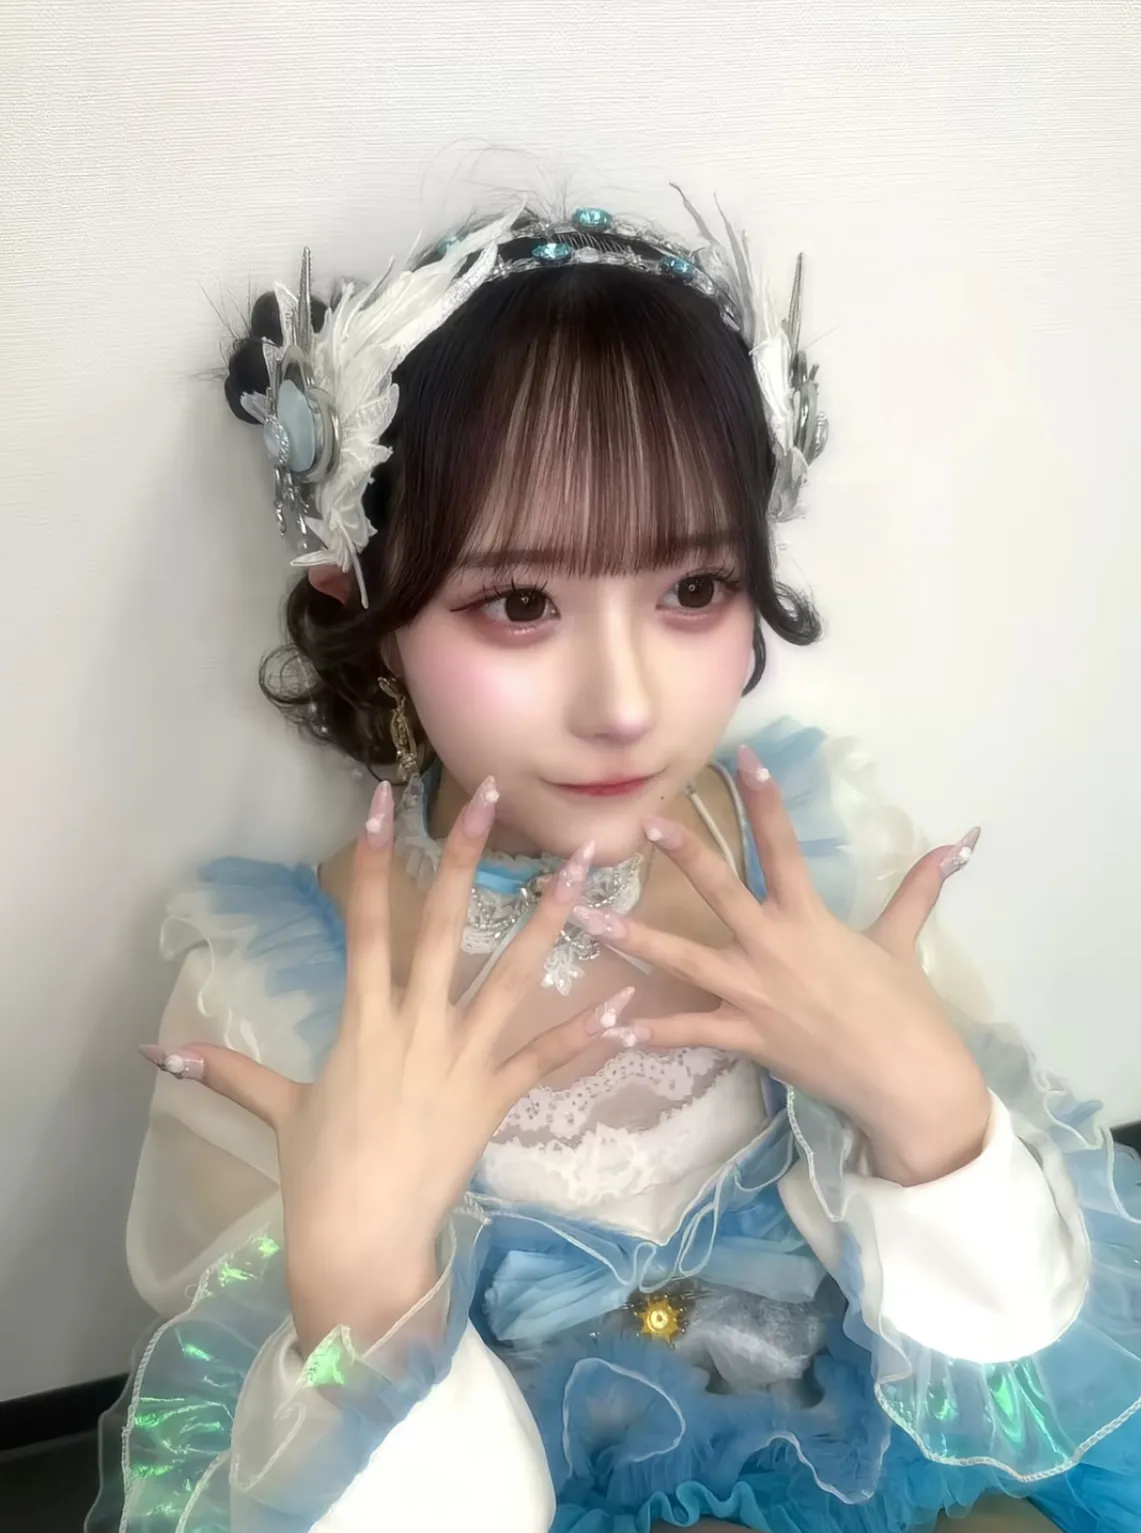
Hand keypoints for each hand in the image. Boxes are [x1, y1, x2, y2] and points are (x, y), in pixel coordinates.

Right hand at [142, 778, 633, 1355]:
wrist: (360, 1243)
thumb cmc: (317, 1175)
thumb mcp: (277, 1110)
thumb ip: (227, 1070)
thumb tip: (154, 1052)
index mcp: (362, 1021)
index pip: (366, 923)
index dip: (374, 860)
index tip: (381, 802)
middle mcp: (416, 1026)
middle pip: (442, 929)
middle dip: (466, 859)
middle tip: (495, 799)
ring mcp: (462, 1060)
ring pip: (509, 978)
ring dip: (548, 922)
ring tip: (583, 870)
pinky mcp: (495, 1099)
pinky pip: (546, 1059)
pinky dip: (585, 1031)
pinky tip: (624, 999)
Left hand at [573, 745, 991, 1185]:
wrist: (907, 1080)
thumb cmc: (906, 1009)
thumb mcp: (902, 942)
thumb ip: (918, 890)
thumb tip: (960, 842)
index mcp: (810, 918)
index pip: (782, 846)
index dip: (764, 800)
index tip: (744, 758)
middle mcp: (773, 947)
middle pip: (720, 890)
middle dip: (683, 852)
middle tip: (646, 821)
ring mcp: (753, 993)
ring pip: (682, 959)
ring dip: (633, 937)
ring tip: (586, 918)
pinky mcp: (745, 1037)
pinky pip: (689, 1032)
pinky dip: (650, 1032)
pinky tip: (609, 1028)